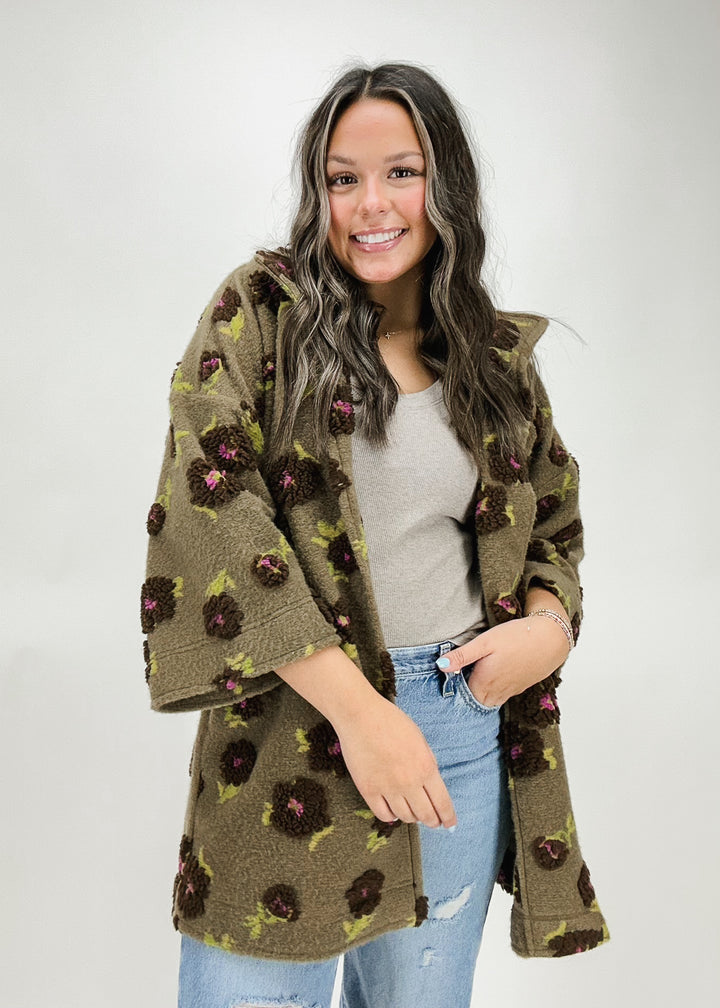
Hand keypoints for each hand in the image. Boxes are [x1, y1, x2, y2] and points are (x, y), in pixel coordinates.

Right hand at [332, 695, 456, 829]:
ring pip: (406, 817)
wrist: (360, 716)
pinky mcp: (368, 790)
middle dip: (432, 821)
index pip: (442, 803)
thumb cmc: (392, 722)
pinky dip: (392, 816)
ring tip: (413, 813)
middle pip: (425, 815)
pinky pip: (383, 815)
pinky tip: (394, 810)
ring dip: (412, 818)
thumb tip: (432, 787)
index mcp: (426, 767)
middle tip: (433, 822)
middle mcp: (409, 781)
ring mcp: (387, 788)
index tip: (450, 824)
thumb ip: (428, 763)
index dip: (448, 817)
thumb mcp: (420, 739)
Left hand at [439, 616, 569, 707]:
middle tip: (457, 677)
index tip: (445, 679)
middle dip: (463, 694)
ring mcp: (509, 692)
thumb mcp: (485, 642)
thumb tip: (440, 666)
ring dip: (478, 693)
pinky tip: (492, 674)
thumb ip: (462, 656)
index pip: (460, 697)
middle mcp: (495, 693)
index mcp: (483, 683)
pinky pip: (500, 696)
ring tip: (472, 675)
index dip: (451, 689)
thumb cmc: (516, 637)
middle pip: (473, 702)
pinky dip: (492, 690)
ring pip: (487, 700)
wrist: (550, 639)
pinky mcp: (519, 688)